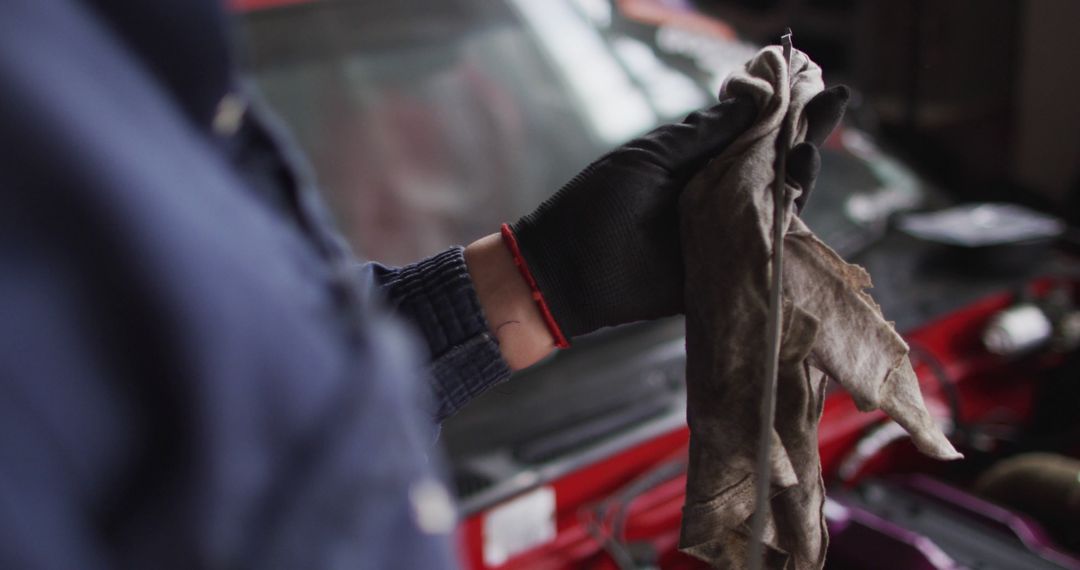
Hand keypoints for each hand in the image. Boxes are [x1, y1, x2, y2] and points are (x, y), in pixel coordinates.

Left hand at [493, 86, 849, 346]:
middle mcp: (722, 197)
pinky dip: (784, 240)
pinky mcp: (723, 274)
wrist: (567, 268)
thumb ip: (701, 134)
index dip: (790, 112)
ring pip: (779, 210)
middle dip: (806, 140)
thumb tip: (752, 99)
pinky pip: (763, 258)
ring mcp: (726, 236)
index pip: (757, 134)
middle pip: (780, 169)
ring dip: (799, 182)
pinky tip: (798, 214)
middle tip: (826, 116)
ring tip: (805, 158)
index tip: (821, 86)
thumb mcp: (650, 157)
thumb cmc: (598, 204)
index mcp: (704, 164)